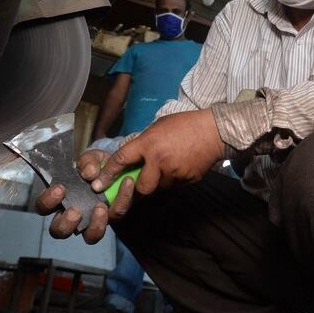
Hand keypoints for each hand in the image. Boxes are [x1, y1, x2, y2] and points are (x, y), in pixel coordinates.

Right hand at [34, 148, 135, 243]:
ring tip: (101, 207)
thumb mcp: (91, 158)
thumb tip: (89, 174)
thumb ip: (88, 162)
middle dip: (66, 224)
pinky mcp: (114, 218)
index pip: (43, 207)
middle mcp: (73, 214)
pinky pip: (115, 217)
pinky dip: (121, 201)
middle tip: (76, 211)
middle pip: (59, 231)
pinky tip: (126, 184)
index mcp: (60, 199)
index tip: (60, 189)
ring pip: (89, 237)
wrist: (120, 166)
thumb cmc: (97, 165)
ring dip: (95, 226)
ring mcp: (93, 220)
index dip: (47, 201)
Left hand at [91, 108, 224, 195]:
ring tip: (168, 166)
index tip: (99, 184)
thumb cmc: (184, 124)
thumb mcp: (158, 126)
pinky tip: (181, 166)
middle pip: (142, 187)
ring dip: (159, 182)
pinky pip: (174, 186)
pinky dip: (174, 179)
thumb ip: (143, 142)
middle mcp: (159, 161)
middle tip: (143, 178)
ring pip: (159, 188)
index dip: (108, 174)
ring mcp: (174, 173)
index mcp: (149, 144)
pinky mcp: (187, 180)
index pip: (122, 160)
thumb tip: (129, 154)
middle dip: (140, 186)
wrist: (214, 131)